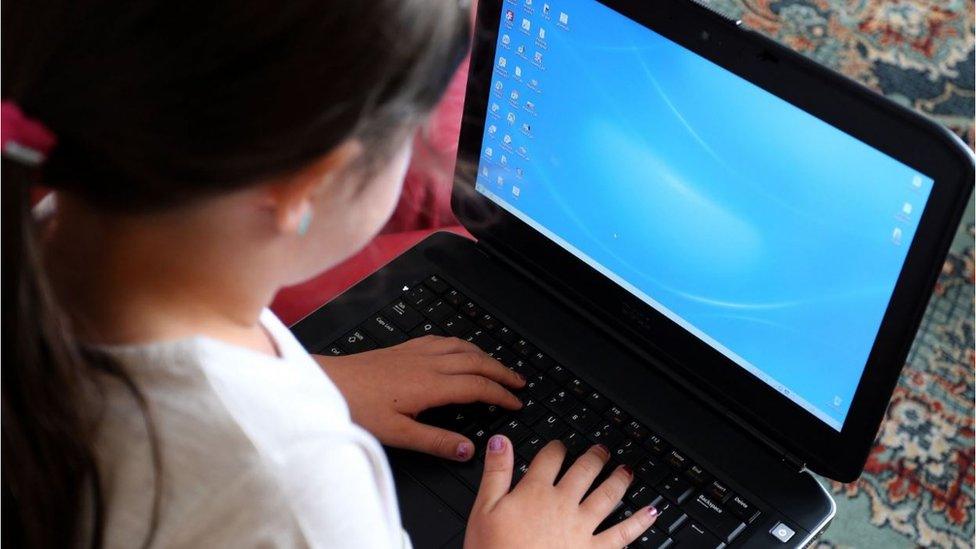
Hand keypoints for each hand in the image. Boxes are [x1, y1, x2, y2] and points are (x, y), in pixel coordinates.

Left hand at [315, 335, 524, 460]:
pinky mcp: (404, 348)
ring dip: (485, 355)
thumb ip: (435, 441)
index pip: (478, 386)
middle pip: (477, 361)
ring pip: (462, 347)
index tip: (516, 402)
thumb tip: (467, 449)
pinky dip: (462, 344)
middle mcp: (428, 363)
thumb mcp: (397, 433)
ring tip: (498, 366)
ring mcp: (416, 352)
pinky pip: (443, 340)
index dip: (501, 394)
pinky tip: (460, 349)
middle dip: (502, 371)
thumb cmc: (356, 407)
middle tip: (519, 382)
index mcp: (430, 385)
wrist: (328, 382)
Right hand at [465, 436, 659, 548]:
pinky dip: (639, 522)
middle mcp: (563, 504)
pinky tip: (651, 512)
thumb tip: (501, 441)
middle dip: (594, 457)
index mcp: (535, 492)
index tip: (560, 445)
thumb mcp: (484, 510)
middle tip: (602, 450)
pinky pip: (623, 534)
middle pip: (584, 471)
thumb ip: (496, 473)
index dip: (556, 447)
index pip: (550, 458)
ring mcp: (582, 527)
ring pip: (607, 495)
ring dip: (619, 480)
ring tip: (626, 470)